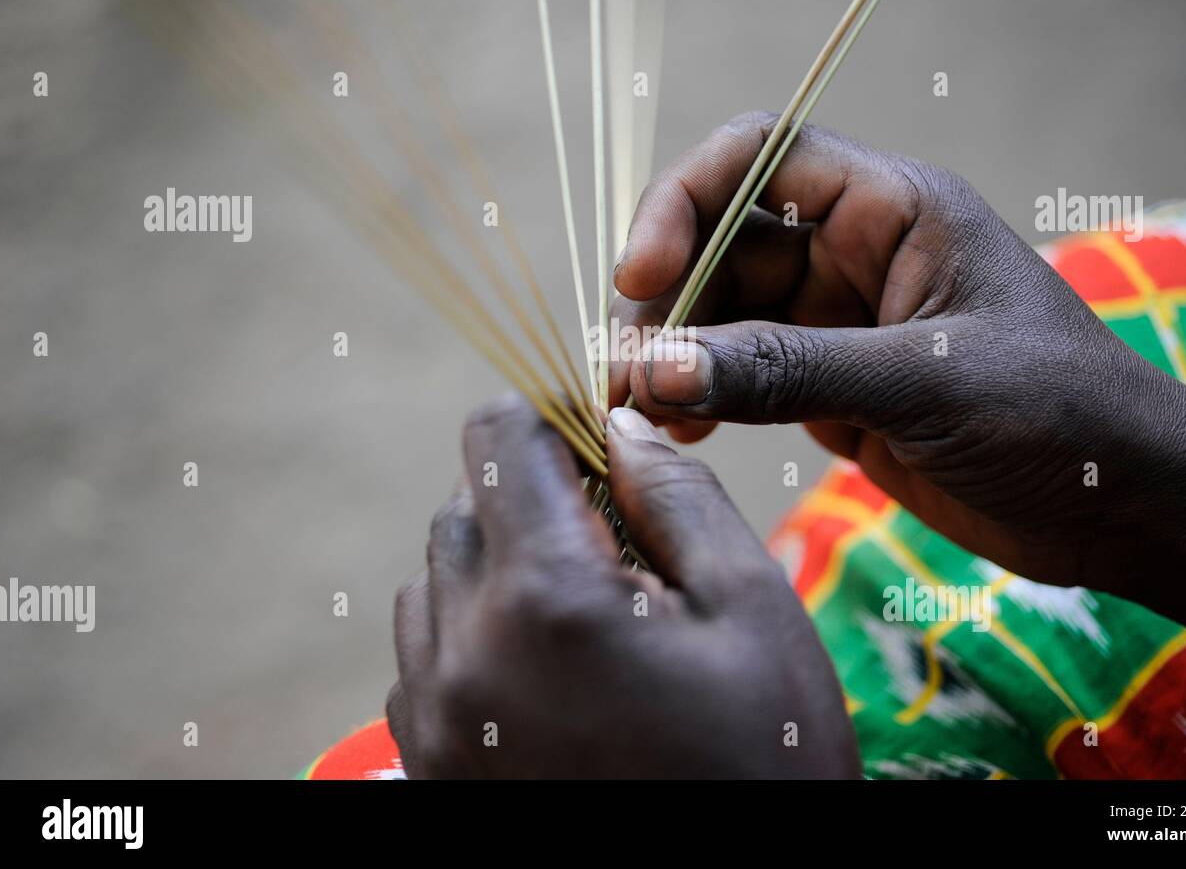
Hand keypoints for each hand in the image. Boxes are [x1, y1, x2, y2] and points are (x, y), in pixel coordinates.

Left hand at [386, 396, 859, 778]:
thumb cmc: (761, 765)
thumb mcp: (753, 614)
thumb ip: (679, 499)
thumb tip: (621, 424)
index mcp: (547, 601)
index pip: (497, 439)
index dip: (553, 420)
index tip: (600, 448)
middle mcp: (463, 655)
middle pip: (461, 507)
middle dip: (535, 502)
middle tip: (619, 553)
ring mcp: (432, 719)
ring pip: (435, 580)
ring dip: (499, 570)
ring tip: (588, 624)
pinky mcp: (425, 766)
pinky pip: (424, 655)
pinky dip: (475, 637)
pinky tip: (550, 678)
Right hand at [610, 113, 1185, 684]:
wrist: (1123, 502)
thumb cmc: (1057, 414)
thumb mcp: (922, 380)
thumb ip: (786, 370)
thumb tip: (655, 369)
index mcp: (891, 210)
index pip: (759, 157)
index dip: (686, 202)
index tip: (641, 276)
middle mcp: (856, 254)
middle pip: (724, 243)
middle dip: (667, 300)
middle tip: (625, 374)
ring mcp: (841, 324)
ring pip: (724, 315)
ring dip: (674, 354)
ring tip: (641, 412)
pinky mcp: (835, 388)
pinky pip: (745, 376)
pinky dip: (703, 397)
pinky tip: (678, 432)